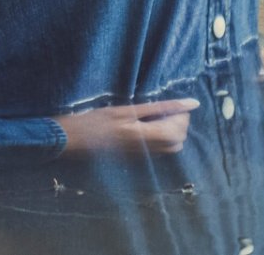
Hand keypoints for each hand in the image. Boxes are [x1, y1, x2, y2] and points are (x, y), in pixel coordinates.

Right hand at [50, 97, 200, 155]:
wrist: (73, 141)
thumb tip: (189, 104)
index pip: (178, 129)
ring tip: (157, 116)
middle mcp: (147, 151)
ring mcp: (142, 158)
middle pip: (179, 139)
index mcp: (145, 136)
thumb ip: (158, 108)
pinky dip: (163, 137)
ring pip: (172, 147)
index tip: (172, 103)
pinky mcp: (137, 160)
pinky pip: (160, 151)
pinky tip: (149, 126)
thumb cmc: (96, 120)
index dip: (181, 114)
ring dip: (171, 130)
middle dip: (178, 122)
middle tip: (165, 108)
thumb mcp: (126, 109)